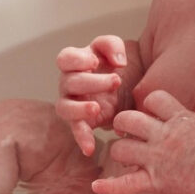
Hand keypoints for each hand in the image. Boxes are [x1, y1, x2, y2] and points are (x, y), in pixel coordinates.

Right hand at [55, 35, 127, 154]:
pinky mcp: (81, 122)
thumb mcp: (116, 50)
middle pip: (70, 82)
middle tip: (116, 81)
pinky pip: (77, 131)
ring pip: (65, 107)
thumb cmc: (115, 64)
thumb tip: (117, 61)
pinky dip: (82, 139)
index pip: (65, 58)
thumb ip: (112, 45)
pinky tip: (90, 148)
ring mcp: (72, 103)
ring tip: (96, 109)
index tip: (95, 62)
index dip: (77, 60)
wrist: (129, 86)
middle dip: (92, 82)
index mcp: (76, 62)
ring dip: (79, 108)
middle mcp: (69, 82)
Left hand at [93, 90, 194, 193]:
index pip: (154, 99)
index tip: (150, 110)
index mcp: (177, 118)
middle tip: (126, 130)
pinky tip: (96, 187)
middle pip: (128, 120)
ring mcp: (156, 158)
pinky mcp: (155, 180)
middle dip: (123, 123)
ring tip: (123, 154)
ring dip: (119, 151)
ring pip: (121, 149)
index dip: (149, 103)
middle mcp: (162, 135)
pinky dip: (110, 187)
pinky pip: (126, 184)